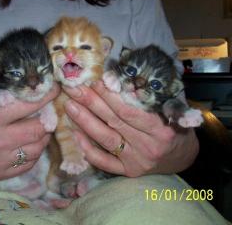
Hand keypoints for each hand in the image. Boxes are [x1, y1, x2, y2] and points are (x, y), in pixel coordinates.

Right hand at [0, 69, 59, 181]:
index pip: (27, 105)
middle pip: (38, 129)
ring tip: (39, 125)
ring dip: (43, 135)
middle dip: (47, 117)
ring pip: (37, 149)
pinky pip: (27, 165)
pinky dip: (34, 153)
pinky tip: (29, 143)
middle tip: (47, 109)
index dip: (46, 95)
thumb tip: (3, 67)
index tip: (55, 89)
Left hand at [63, 81, 198, 176]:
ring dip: (85, 122)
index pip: (128, 111)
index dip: (109, 96)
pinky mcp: (128, 172)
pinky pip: (104, 162)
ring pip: (106, 139)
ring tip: (69, 106)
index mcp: (161, 129)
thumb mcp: (173, 111)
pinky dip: (88, 149)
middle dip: (91, 103)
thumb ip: (150, 99)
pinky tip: (75, 134)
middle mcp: (148, 147)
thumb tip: (121, 80)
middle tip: (73, 89)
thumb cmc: (175, 128)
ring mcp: (136, 161)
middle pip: (114, 122)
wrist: (183, 158)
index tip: (94, 82)